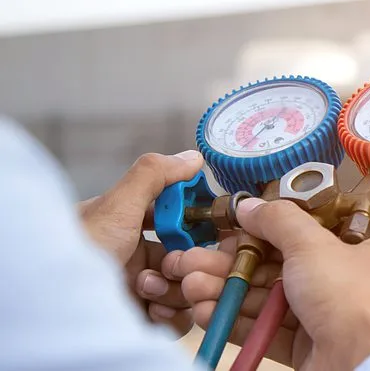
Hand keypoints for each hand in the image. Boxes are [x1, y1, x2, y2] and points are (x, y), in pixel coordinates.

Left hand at [79, 150, 203, 334]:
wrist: (57, 301)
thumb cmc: (80, 250)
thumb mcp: (117, 205)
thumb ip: (154, 176)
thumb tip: (192, 158)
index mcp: (128, 227)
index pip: (177, 222)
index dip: (194, 225)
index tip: (203, 228)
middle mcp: (135, 258)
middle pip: (187, 258)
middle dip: (187, 262)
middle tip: (174, 265)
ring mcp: (139, 291)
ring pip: (186, 288)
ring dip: (175, 289)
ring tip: (147, 289)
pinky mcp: (142, 320)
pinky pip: (177, 319)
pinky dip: (172, 316)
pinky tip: (153, 311)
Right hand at [165, 198, 369, 370]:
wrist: (358, 362)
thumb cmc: (352, 299)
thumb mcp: (312, 244)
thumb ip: (278, 221)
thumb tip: (251, 206)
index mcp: (361, 249)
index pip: (307, 230)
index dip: (267, 228)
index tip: (232, 228)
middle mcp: (345, 281)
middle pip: (278, 265)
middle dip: (232, 264)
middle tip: (193, 261)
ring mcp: (324, 315)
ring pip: (267, 298)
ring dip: (226, 290)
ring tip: (190, 286)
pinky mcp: (306, 347)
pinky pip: (266, 328)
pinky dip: (235, 320)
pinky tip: (206, 313)